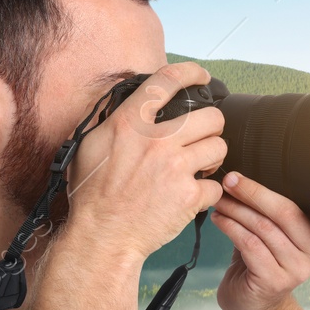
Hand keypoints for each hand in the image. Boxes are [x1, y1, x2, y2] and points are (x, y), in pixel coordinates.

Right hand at [66, 62, 226, 260]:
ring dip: (213, 157)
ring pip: (220, 148)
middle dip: (212, 127)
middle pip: (211, 117)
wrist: (102, 236)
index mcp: (130, 123)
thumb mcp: (89, 146)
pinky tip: (193, 196)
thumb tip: (127, 106)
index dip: (191, 72)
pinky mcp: (189, 196)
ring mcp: (175, 168)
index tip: (202, 77)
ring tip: (200, 166)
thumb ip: (112, 122)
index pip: (167, 80)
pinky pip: (216, 185)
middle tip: (203, 137)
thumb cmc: (92, 195)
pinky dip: (208, 193)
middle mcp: (156, 141)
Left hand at [210, 172, 309, 309]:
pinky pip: (250, 245)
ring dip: (237, 208)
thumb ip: (280, 207)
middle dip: (256, 192)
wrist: (253, 303)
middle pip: (289, 215)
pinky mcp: (273, 281)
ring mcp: (298, 271)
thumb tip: (254, 163)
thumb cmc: (266, 257)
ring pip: (264, 228)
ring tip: (220, 197)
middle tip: (232, 179)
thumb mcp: (280, 230)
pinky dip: (231, 227)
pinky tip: (219, 218)